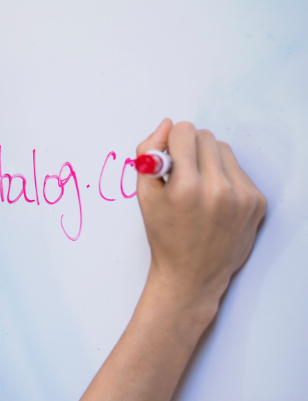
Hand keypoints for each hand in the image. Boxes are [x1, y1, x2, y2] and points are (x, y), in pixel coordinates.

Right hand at [136, 119, 266, 322]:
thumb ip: (147, 154)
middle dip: (190, 148)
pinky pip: (239, 170)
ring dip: (208, 160)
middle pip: (205, 136)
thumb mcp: (144, 195)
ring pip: (224, 150)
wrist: (191, 275)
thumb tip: (167, 124)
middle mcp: (217, 189)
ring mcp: (241, 196)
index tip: (167, 157)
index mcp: (185, 187)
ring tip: (198, 186)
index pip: (183, 132)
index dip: (171, 142)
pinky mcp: (256, 202)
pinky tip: (214, 199)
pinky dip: (224, 177)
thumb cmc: (164, 236)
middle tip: (181, 172)